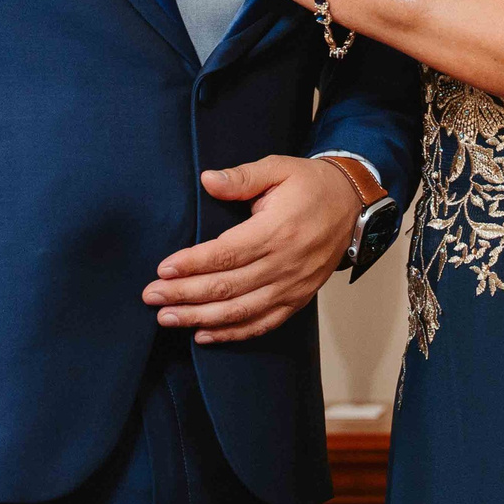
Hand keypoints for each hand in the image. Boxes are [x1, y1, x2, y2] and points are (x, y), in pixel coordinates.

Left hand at [145, 156, 359, 343]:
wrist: (353, 204)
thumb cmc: (311, 185)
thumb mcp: (278, 168)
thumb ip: (242, 176)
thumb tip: (207, 180)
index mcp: (276, 230)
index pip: (226, 254)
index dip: (192, 264)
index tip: (162, 269)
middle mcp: (284, 263)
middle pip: (226, 287)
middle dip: (184, 294)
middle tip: (151, 297)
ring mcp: (292, 286)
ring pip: (240, 311)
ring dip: (200, 318)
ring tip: (167, 318)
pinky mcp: (298, 299)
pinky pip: (263, 323)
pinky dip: (233, 334)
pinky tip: (204, 335)